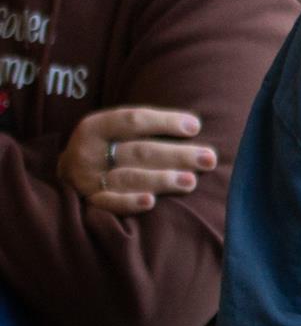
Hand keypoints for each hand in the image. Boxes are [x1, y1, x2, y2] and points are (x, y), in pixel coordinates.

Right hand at [57, 105, 214, 215]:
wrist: (67, 174)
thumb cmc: (109, 146)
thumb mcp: (118, 130)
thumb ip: (149, 127)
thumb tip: (195, 126)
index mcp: (95, 127)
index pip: (132, 121)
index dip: (164, 122)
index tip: (195, 126)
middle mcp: (87, 153)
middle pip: (138, 152)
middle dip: (177, 155)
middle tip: (209, 158)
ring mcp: (86, 180)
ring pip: (128, 178)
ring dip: (161, 179)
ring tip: (191, 181)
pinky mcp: (88, 203)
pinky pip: (109, 204)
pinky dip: (129, 203)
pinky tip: (151, 202)